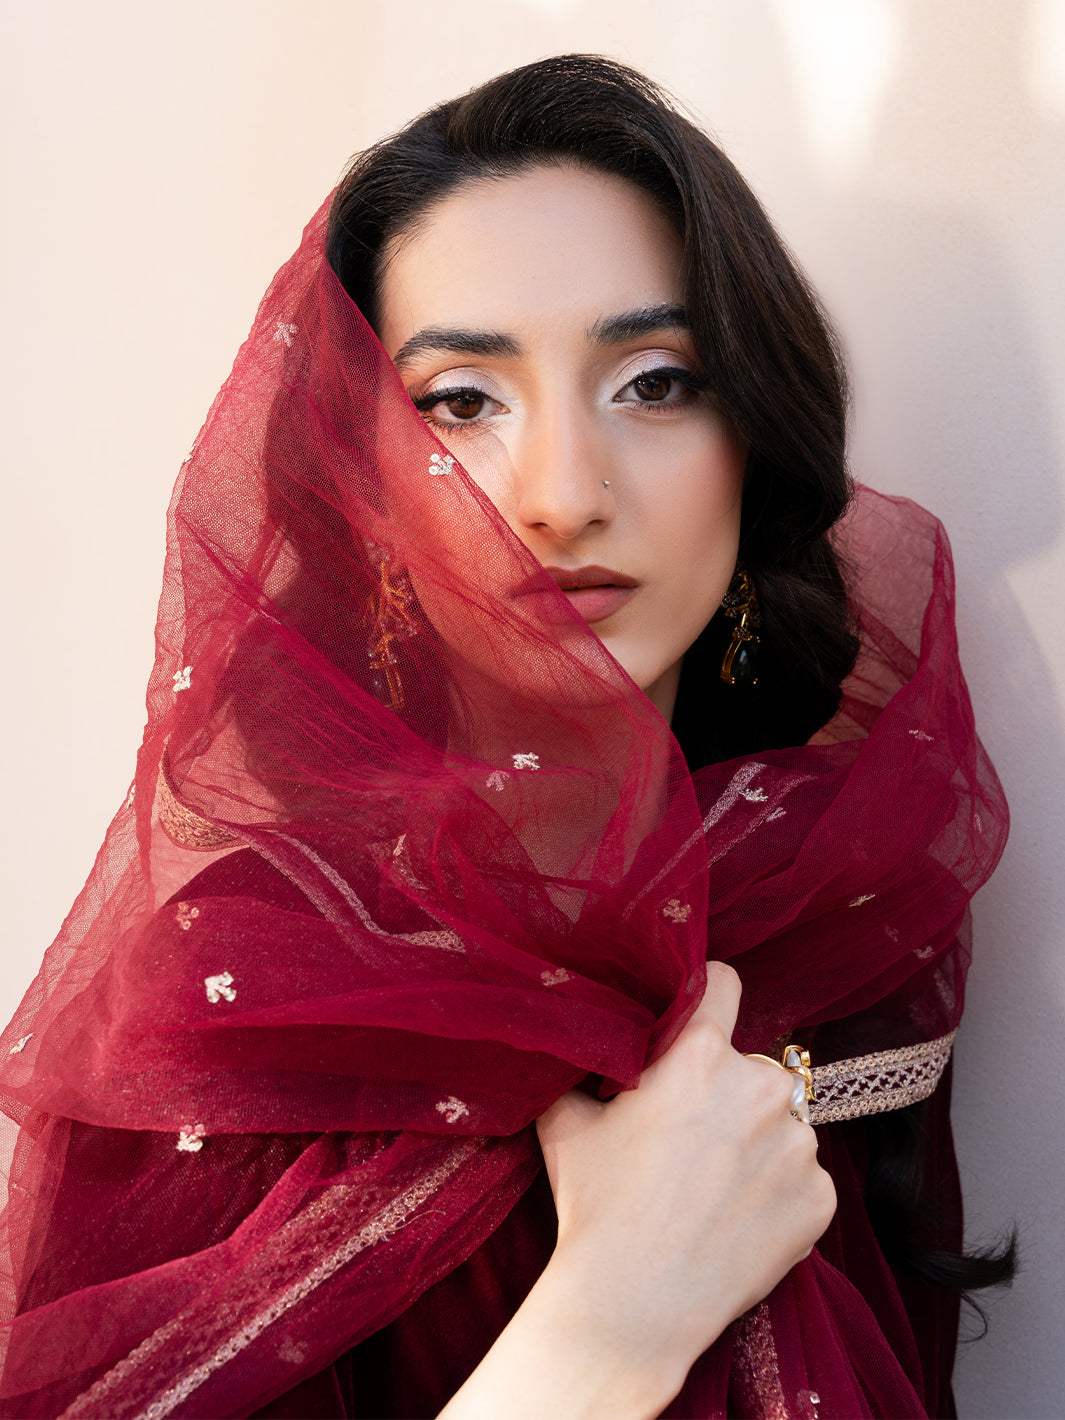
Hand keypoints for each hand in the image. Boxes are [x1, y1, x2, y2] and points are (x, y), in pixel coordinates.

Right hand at [535, 960, 835, 1396]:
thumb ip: (585, 1067)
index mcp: (700, 1055)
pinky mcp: (821, 1199)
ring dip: (758, 1143)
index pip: (724, 983)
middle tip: (692, 1138)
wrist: (632, 1305)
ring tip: (714, 1190)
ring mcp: (799, 1145)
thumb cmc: (595, 1207)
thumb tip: (580, 1038)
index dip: (708, 996)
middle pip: (753, 1066)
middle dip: (729, 1091)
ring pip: (783, 1124)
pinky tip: (739, 1222)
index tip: (700, 1018)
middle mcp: (761, 1087)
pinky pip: (805, 1178)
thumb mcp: (566, 1121)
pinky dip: (779, 1193)